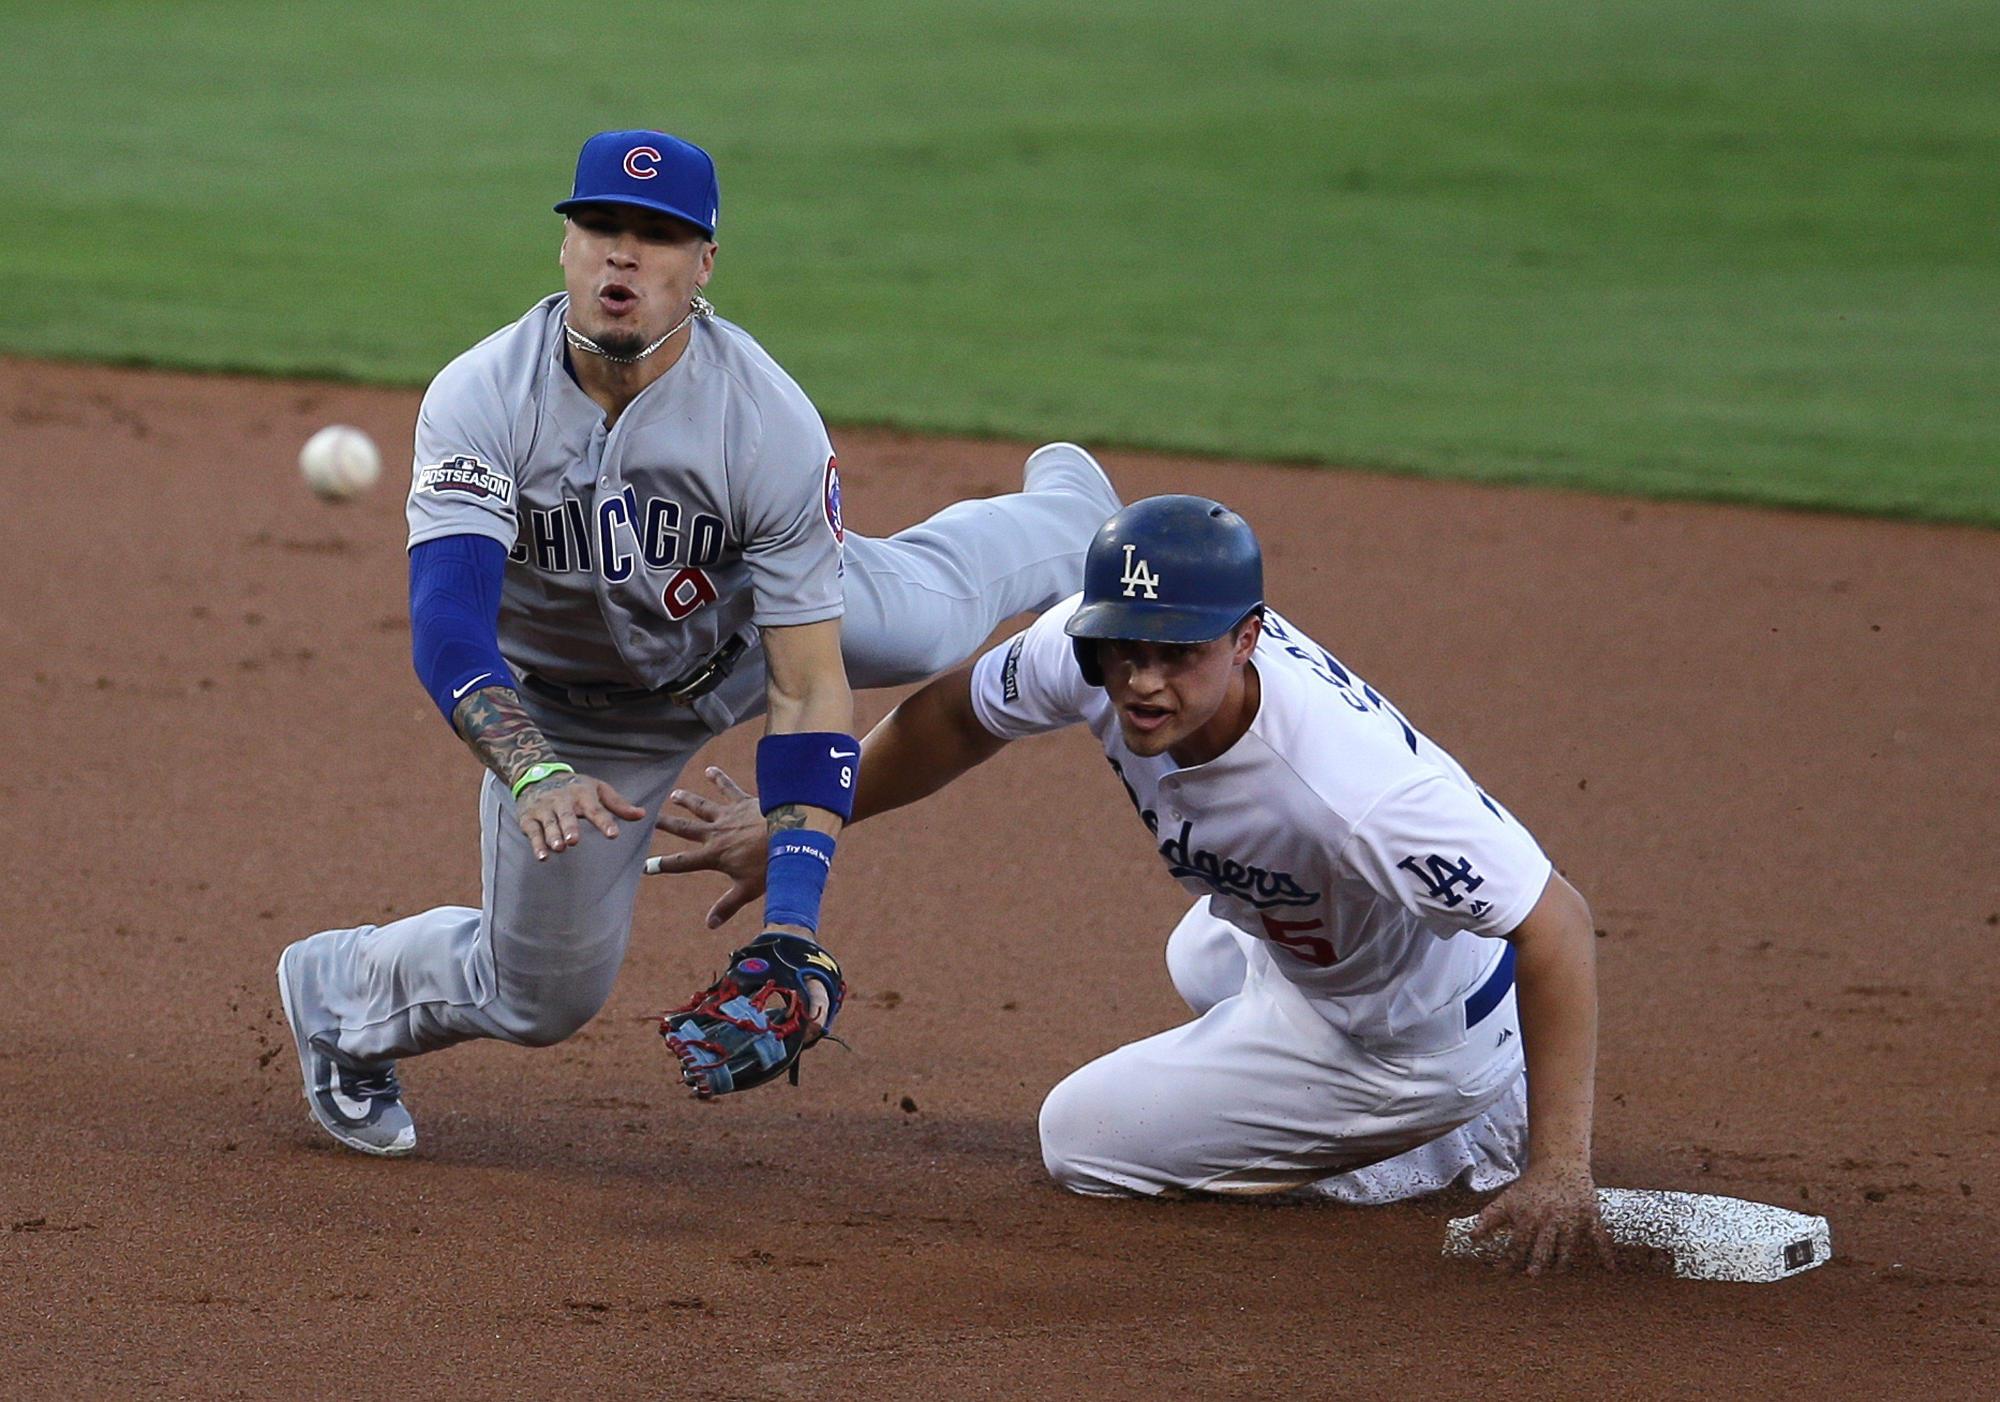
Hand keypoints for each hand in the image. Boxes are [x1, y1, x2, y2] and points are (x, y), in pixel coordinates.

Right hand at [515, 771, 644, 860]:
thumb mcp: (598, 789)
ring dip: (553, 836)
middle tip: (574, 840)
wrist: (536, 774)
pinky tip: (542, 856)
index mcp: (582, 794)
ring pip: (549, 824)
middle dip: (569, 827)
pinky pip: (533, 832)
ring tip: (560, 848)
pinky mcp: (529, 818)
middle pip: (566, 815)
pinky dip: (536, 844)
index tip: (613, 835)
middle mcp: (562, 800)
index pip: (595, 809)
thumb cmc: (575, 787)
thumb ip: (619, 804)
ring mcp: (544, 809)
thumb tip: (642, 814)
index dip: (604, 822)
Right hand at [644, 765, 767, 926]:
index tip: (643, 866)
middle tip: (649, 818)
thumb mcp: (748, 889)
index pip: (682, 863)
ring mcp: (728, 815)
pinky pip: (728, 788)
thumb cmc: (770, 865)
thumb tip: (710, 925)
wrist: (791, 835)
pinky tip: (710, 770)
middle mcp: (715, 833)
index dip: (662, 865)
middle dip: (666, 824)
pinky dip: (718, 778)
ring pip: (701, 806)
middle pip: (685, 829)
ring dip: (687, 800)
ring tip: (674, 795)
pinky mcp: (743, 802)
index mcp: (714, 856)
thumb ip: (727, 905)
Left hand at [1469, 1159, 1614, 1274]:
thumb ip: (1489, 1218)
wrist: (1559, 1164)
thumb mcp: (1507, 1200)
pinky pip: (1599, 1237)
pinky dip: (1606, 1253)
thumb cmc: (1531, 1187)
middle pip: (1543, 1246)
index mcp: (1530, 1217)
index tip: (1501, 1274)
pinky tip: (1611, 1270)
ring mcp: (1572, 1219)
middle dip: (1537, 1262)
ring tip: (1559, 1274)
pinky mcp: (1590, 1216)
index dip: (1509, 1259)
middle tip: (1532, 1276)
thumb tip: (1471, 1237)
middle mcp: (1551, 1219)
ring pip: (1569, 1246)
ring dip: (1564, 1262)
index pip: (1517, 1243)